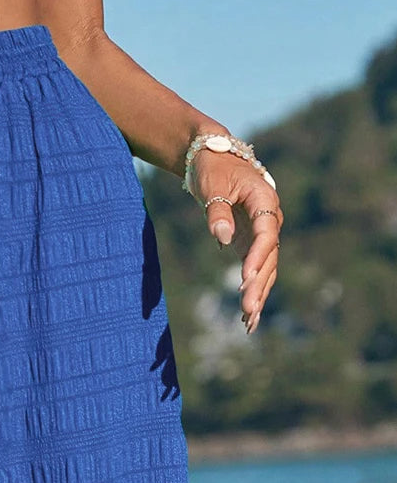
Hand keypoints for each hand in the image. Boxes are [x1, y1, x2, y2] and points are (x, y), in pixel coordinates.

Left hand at [190, 149, 282, 334]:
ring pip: (267, 269)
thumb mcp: (212, 185)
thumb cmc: (213, 168)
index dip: (257, 256)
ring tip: (250, 323)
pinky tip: (248, 318)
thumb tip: (223, 237)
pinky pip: (258, 271)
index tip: (245, 278)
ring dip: (259, 295)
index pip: (266, 233)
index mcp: (265, 200)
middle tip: (248, 310)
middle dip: (259, 285)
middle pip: (270, 257)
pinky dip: (254, 292)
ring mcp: (264, 234)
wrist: (214, 159)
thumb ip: (217, 210)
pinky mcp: (252, 244)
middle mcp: (271, 219)